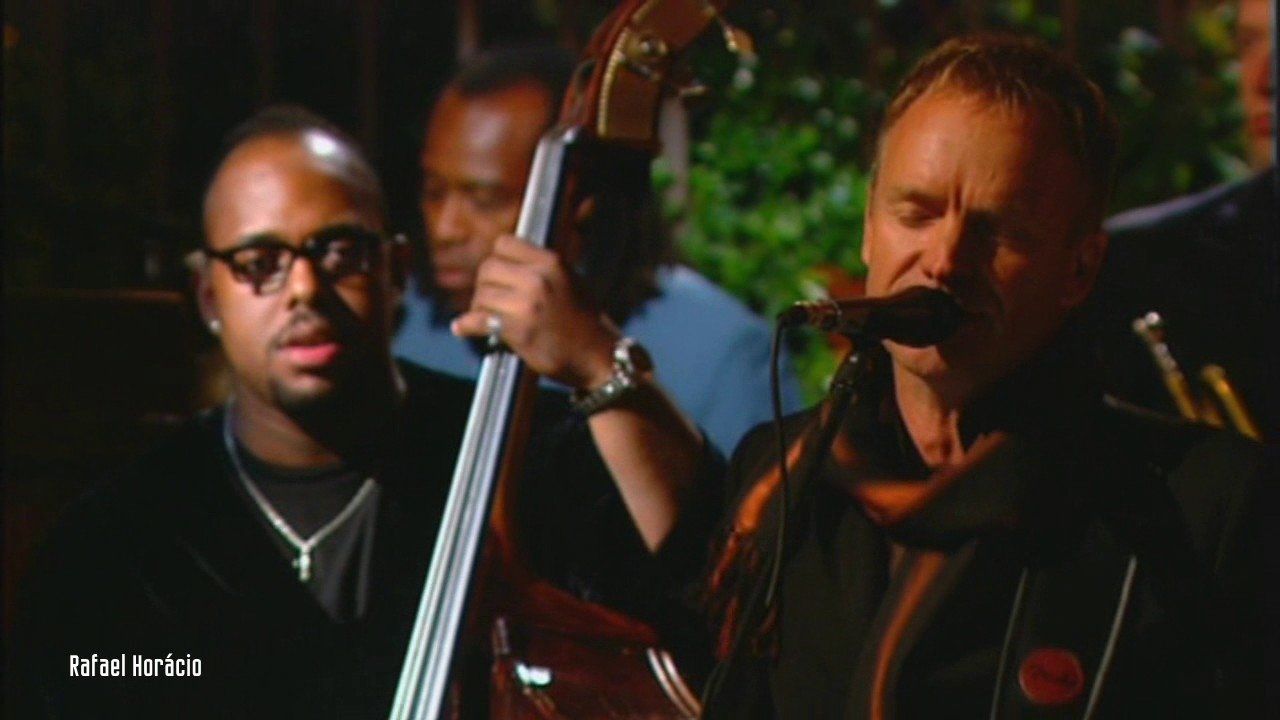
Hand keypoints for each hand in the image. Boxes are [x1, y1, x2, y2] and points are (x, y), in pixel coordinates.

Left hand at [452, 235, 618, 388]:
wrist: (598, 356)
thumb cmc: (583, 320)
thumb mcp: (568, 281)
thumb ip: (539, 269)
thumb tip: (503, 263)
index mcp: (552, 262)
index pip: (504, 244)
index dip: (497, 259)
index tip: (497, 274)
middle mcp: (538, 279)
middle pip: (488, 269)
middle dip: (485, 285)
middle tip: (489, 300)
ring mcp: (527, 305)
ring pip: (481, 296)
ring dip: (479, 308)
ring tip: (485, 318)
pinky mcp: (518, 331)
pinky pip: (478, 321)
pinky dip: (466, 325)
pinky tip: (462, 328)